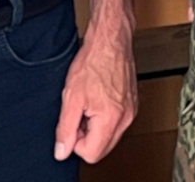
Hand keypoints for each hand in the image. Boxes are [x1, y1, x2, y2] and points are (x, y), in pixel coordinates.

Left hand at [54, 25, 137, 163]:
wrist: (111, 41)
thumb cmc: (94, 61)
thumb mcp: (71, 96)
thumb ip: (65, 128)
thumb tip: (62, 151)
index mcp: (111, 119)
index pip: (91, 154)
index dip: (76, 141)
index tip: (72, 123)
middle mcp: (126, 118)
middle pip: (102, 148)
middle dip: (86, 136)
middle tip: (79, 113)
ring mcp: (131, 111)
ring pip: (109, 136)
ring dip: (95, 127)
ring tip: (89, 104)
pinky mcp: (133, 105)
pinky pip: (117, 124)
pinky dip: (105, 118)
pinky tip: (98, 99)